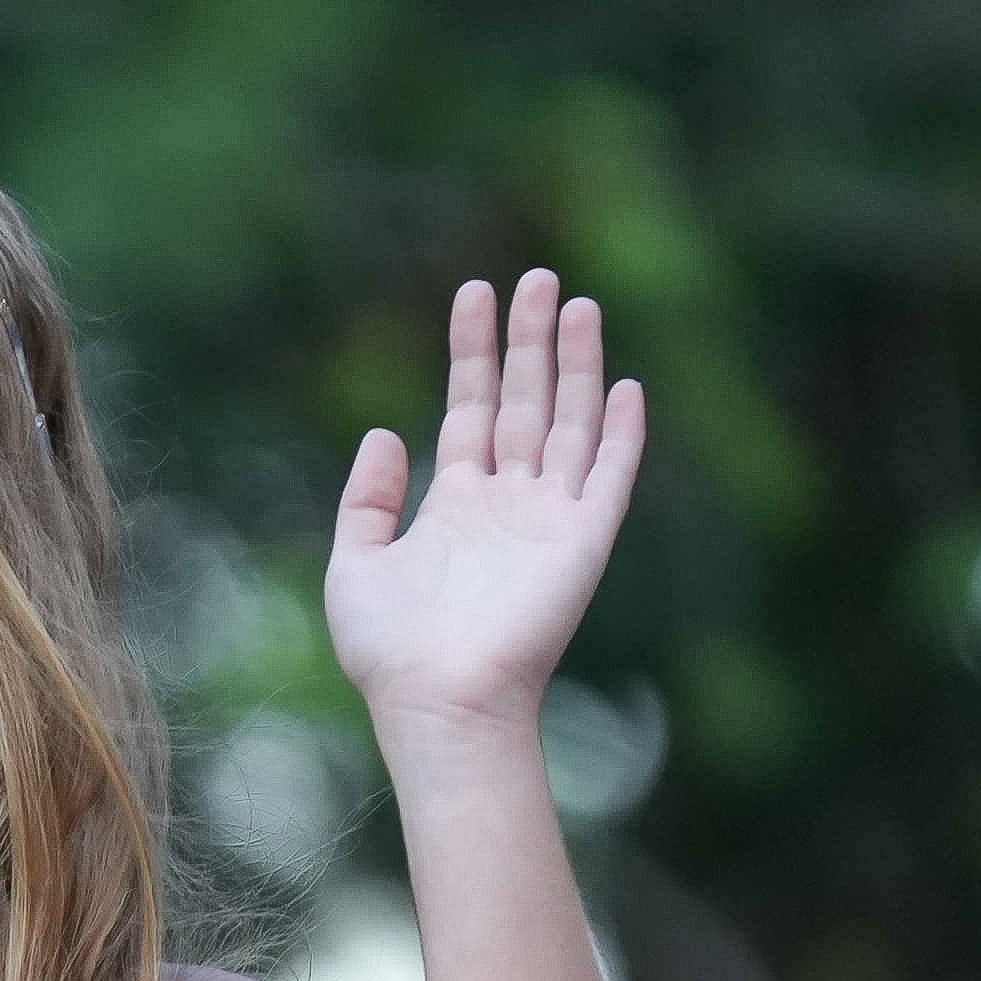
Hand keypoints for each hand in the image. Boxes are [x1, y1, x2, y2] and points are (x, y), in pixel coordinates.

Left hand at [322, 269, 644, 744]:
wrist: (439, 703)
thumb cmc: (391, 652)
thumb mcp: (355, 565)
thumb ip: (367, 500)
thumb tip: (383, 433)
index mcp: (455, 505)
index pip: (470, 407)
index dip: (472, 349)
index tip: (475, 291)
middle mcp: (507, 504)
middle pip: (524, 401)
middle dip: (529, 339)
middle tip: (537, 277)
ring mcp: (548, 521)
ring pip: (568, 423)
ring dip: (576, 365)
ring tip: (577, 302)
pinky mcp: (583, 544)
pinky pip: (609, 478)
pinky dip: (621, 433)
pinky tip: (625, 384)